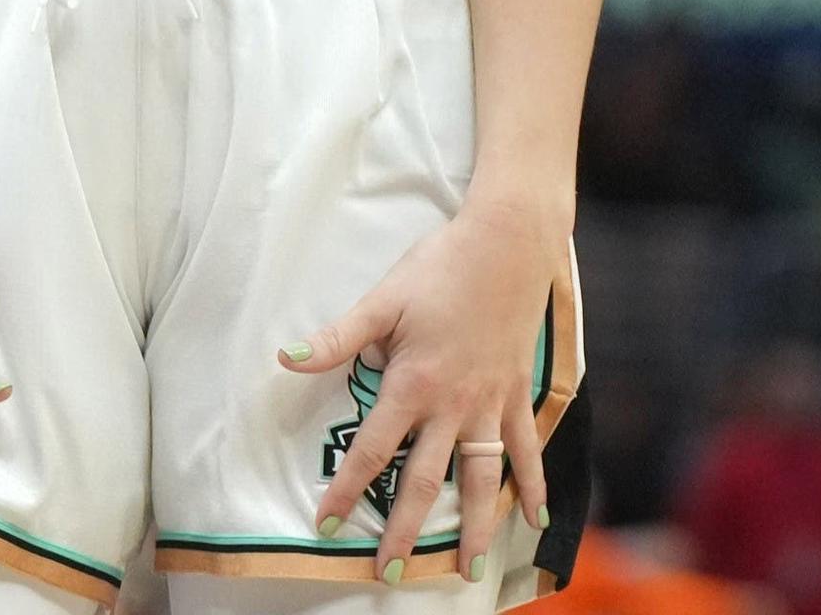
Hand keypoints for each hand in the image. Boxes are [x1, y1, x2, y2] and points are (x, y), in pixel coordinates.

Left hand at [281, 194, 562, 582]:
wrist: (508, 245)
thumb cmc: (441, 267)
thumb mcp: (383, 300)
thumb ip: (338, 338)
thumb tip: (286, 359)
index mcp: (413, 386)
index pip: (373, 451)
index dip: (347, 490)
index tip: (325, 525)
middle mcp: (453, 406)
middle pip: (426, 482)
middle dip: (404, 531)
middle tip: (389, 575)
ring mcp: (490, 405)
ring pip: (482, 479)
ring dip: (475, 528)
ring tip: (467, 571)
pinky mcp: (518, 395)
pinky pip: (526, 449)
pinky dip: (533, 484)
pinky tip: (535, 518)